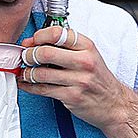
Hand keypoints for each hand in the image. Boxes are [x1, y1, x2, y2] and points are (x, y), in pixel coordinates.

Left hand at [18, 25, 132, 126]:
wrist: (113, 103)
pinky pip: (43, 89)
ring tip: (24, 72)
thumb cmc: (97, 78)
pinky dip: (29, 86)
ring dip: (27, 73)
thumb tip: (33, 43)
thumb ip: (65, 47)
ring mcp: (78, 80)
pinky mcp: (71, 96)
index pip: (58, 33)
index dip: (39, 36)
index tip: (31, 42)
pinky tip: (25, 83)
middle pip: (45, 53)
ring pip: (41, 73)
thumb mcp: (88, 55)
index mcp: (87, 46)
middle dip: (29, 55)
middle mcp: (84, 61)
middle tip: (24, 57)